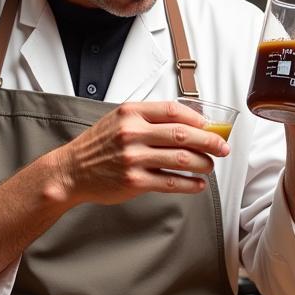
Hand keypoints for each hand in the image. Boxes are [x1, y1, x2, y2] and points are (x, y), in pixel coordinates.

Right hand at [48, 100, 230, 205]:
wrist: (71, 171)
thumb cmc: (98, 145)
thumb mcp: (119, 121)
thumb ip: (149, 119)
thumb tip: (190, 123)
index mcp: (131, 113)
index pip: (174, 110)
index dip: (198, 119)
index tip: (211, 127)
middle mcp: (132, 133)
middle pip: (184, 135)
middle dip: (210, 142)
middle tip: (223, 148)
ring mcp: (133, 158)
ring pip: (181, 159)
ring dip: (203, 163)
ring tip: (209, 166)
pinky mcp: (134, 181)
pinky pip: (171, 182)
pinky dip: (189, 184)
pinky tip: (197, 184)